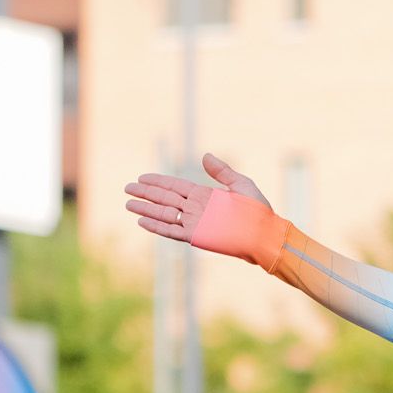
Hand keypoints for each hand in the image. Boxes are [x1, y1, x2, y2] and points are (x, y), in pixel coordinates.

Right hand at [121, 153, 281, 261]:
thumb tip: (204, 155)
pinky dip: (157, 226)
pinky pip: (172, 231)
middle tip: (127, 188)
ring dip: (146, 209)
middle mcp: (196, 208)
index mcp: (204, 195)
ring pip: (165, 214)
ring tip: (128, 204)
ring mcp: (195, 223)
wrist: (264, 234)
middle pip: (165, 198)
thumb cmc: (257, 210)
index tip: (142, 177)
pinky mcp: (196, 236)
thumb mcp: (241, 184)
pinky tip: (142, 221)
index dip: (158, 181)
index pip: (175, 186)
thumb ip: (222, 172)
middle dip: (146, 193)